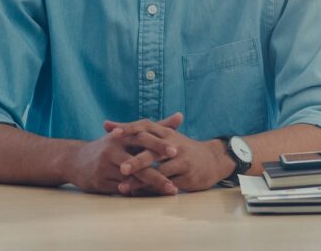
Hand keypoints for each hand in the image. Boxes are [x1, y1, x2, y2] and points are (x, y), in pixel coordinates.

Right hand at [59, 121, 178, 195]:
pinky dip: (136, 192)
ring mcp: (104, 166)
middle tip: (173, 183)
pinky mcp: (99, 181)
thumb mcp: (129, 135)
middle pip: (138, 162)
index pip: (142, 138)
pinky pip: (121, 189)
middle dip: (156, 173)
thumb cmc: (110, 147)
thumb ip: (156, 127)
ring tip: (168, 192)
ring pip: (131, 179)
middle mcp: (112, 149)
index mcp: (121, 136)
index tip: (177, 151)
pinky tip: (150, 197)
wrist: (76, 160)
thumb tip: (180, 116)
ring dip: (150, 187)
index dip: (158, 145)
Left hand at [106, 113, 232, 194]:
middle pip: (152, 151)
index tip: (112, 132)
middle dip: (136, 160)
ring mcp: (182, 160)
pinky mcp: (187, 176)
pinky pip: (167, 184)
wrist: (212, 160)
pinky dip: (152, 189)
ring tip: (124, 187)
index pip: (145, 127)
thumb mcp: (165, 136)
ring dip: (141, 180)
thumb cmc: (181, 149)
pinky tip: (141, 194)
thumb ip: (139, 133)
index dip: (129, 128)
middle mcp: (174, 144)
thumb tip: (108, 126)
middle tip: (121, 168)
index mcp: (166, 132)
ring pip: (159, 171)